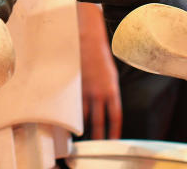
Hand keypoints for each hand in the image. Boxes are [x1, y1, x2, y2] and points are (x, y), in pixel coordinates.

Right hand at [78, 2, 120, 138]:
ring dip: (83, 126)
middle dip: (98, 135)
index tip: (114, 140)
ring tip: (82, 136)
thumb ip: (109, 93)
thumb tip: (107, 108)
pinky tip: (71, 119)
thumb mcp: (111, 76)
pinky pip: (73, 104)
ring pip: (83, 115)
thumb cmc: (100, 57)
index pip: (115, 116)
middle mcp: (99, 92)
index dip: (115, 131)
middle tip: (97, 145)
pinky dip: (73, 113)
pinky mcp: (73, 85)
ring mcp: (84, 89)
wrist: (88, 41)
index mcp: (112, 90)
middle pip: (99, 121)